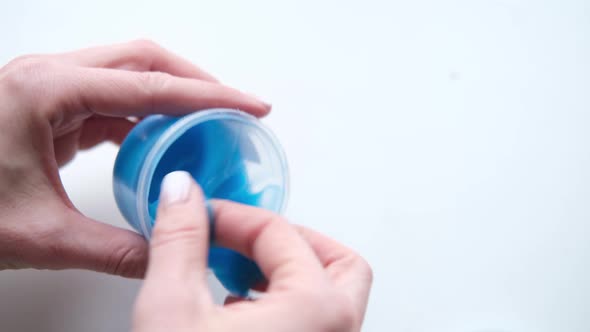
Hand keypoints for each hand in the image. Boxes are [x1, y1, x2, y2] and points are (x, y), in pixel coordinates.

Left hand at [0, 40, 269, 276]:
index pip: (152, 86)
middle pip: (144, 60)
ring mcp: (47, 88)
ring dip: (173, 95)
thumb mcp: (39, 235)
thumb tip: (165, 258)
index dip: (211, 95)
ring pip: (128, 75)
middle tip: (236, 108)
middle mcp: (48, 76)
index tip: (250, 105)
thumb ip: (115, 249)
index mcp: (47, 90)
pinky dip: (146, 116)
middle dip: (198, 81)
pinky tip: (163, 139)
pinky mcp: (48, 107)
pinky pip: (111, 100)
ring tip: (210, 123)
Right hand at [133, 171, 372, 330]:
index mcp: (316, 310)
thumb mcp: (171, 310)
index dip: (233, 216)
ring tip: (238, 271)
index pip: (280, 234)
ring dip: (288, 270)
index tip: (202, 215)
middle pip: (336, 260)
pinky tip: (240, 311)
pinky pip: (317, 321)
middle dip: (288, 238)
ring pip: (331, 292)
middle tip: (245, 236)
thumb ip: (179, 241)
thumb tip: (182, 193)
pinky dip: (286, 303)